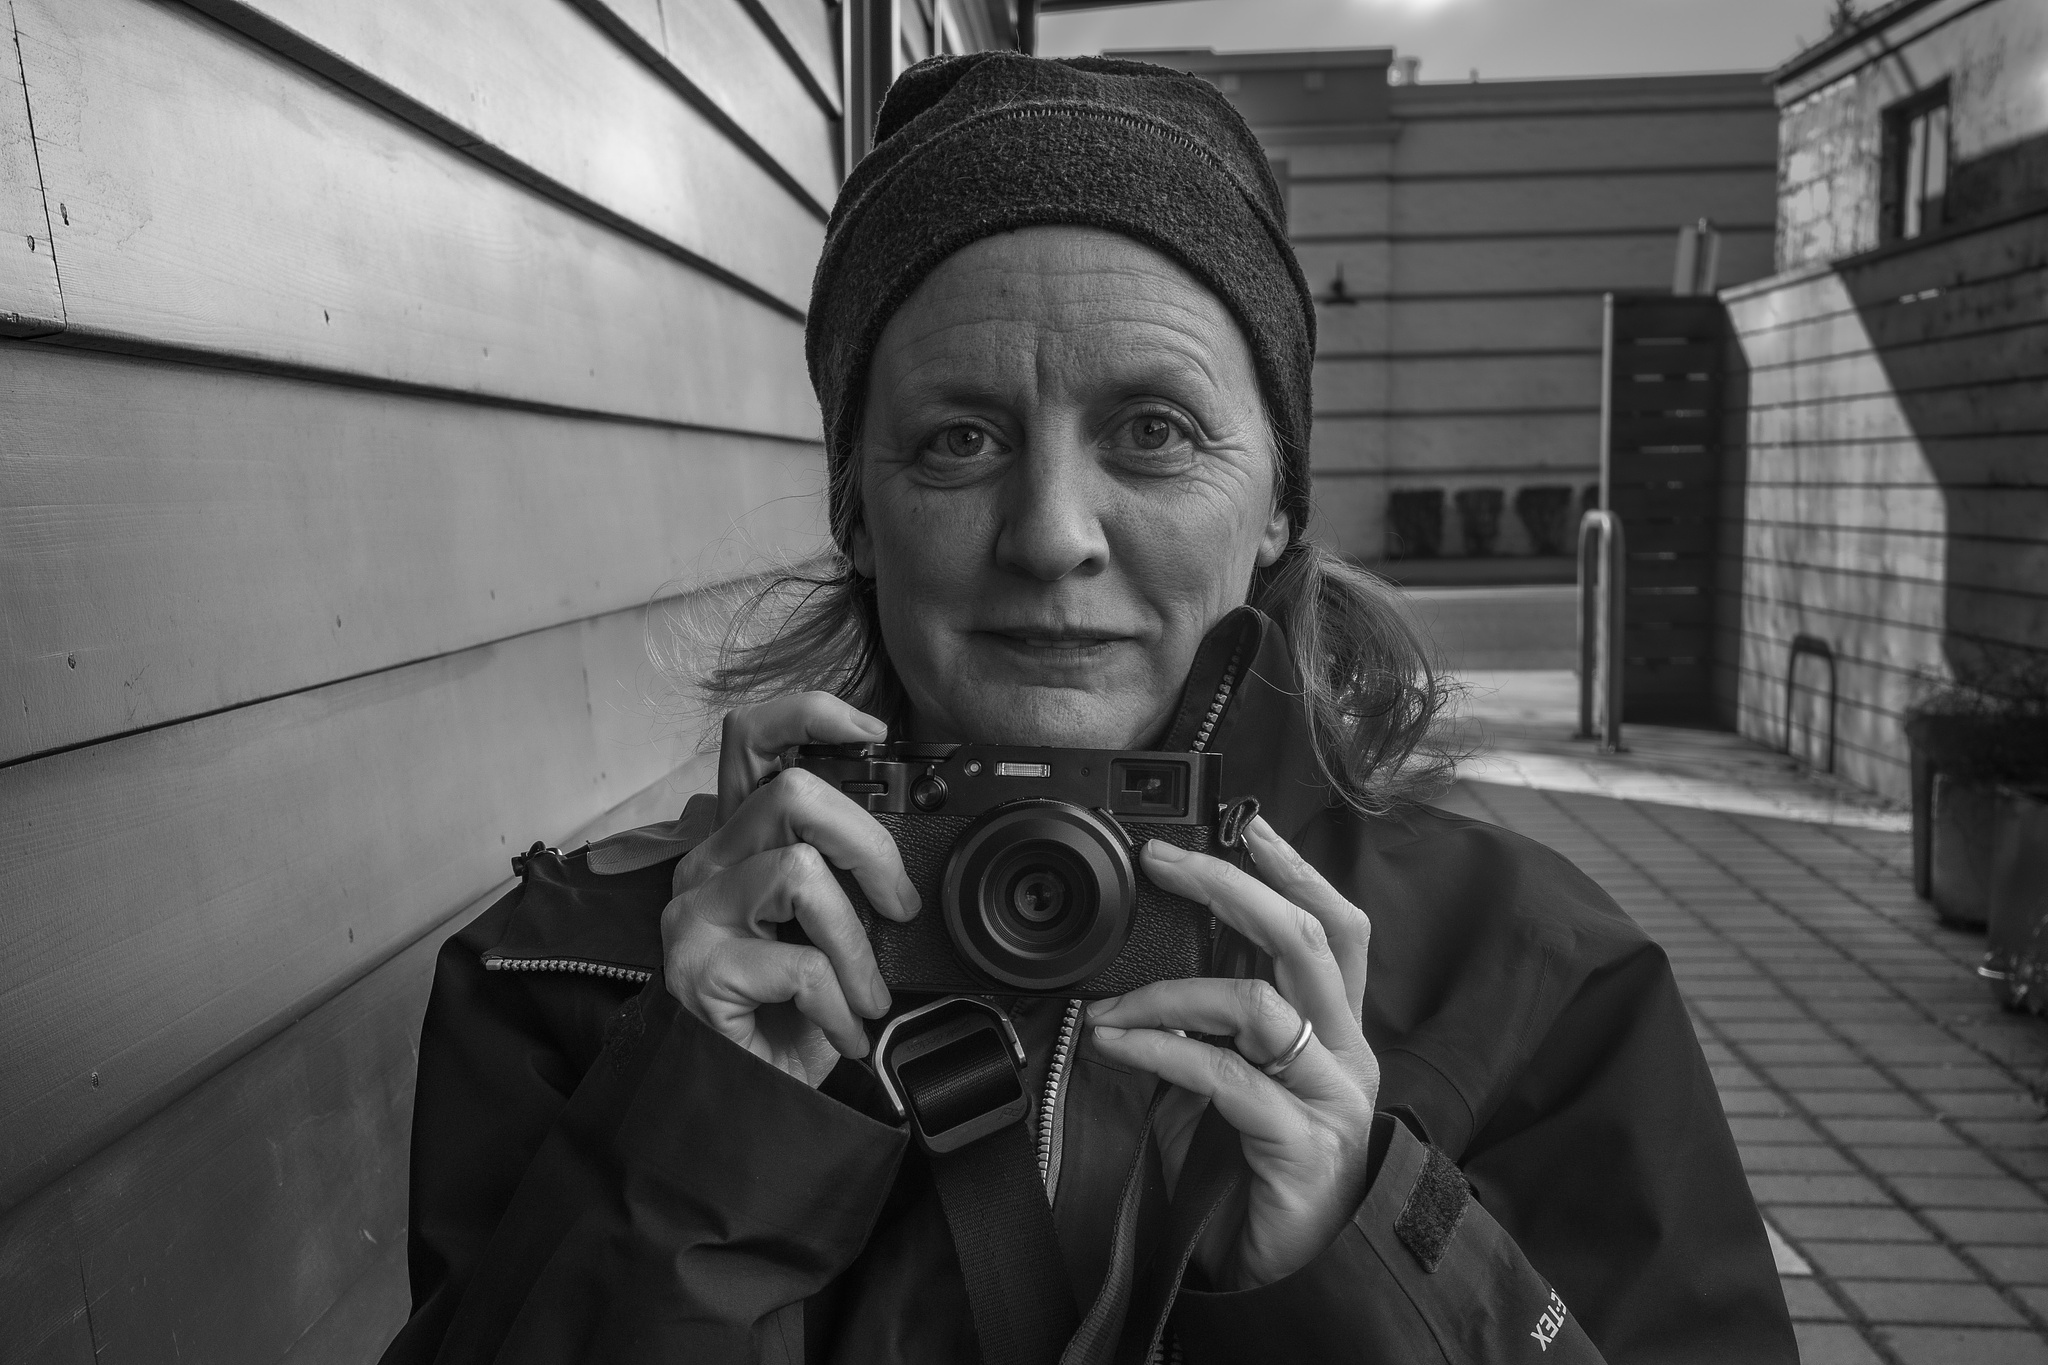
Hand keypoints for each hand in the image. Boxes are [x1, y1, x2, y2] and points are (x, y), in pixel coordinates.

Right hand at [660, 693, 919, 1084]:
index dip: (810, 712)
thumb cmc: (790, 1016)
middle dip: (871, 844)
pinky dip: (839, 1003)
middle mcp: (706, 864)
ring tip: (864, 992)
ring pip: (800, 873)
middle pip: (792, 792)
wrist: (750, 1104)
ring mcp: (693, 914)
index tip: (873, 731)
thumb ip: (848, 880)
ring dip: (855, 944)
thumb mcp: (828, 932)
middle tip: (896, 905)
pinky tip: (840, 1029)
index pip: (750, 737)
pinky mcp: (695, 970)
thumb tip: (913, 856)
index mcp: (740, 842)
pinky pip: (798, 964)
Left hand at [1087, 815, 1379, 1289]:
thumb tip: (1162, 965)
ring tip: (1107, 1008)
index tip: (1247, 825)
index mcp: (1339, 1035)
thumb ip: (1226, 1029)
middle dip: (1231, 886)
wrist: (1300, 1283)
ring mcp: (1331, 1100)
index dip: (1297, 870)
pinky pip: (1224, 1077)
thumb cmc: (1263, 1183)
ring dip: (1167, 990)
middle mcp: (1347, 1056)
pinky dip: (1160, 1051)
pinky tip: (1116, 1046)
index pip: (1337, 928)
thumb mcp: (1249, 1086)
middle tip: (1162, 861)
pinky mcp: (1301, 1146)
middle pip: (1304, 940)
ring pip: (1257, 1003)